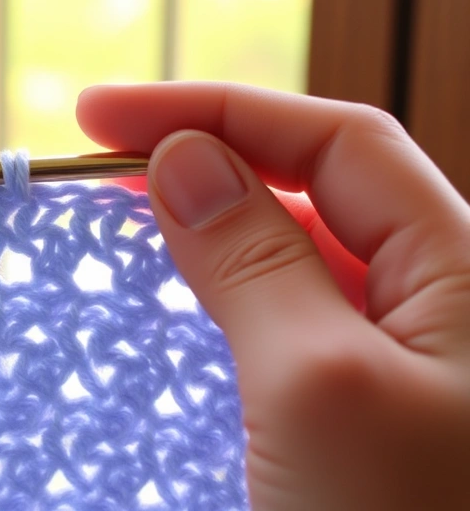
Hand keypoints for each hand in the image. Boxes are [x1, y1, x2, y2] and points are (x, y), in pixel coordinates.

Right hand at [77, 82, 469, 509]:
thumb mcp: (320, 386)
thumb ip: (257, 259)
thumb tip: (185, 159)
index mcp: (467, 271)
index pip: (333, 141)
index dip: (217, 109)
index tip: (100, 115)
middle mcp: (438, 307)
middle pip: (311, 193)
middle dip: (204, 166)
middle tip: (98, 176)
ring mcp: (394, 368)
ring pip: (289, 267)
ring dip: (201, 242)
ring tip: (116, 238)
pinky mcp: (350, 421)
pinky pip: (278, 338)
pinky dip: (212, 317)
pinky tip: (163, 326)